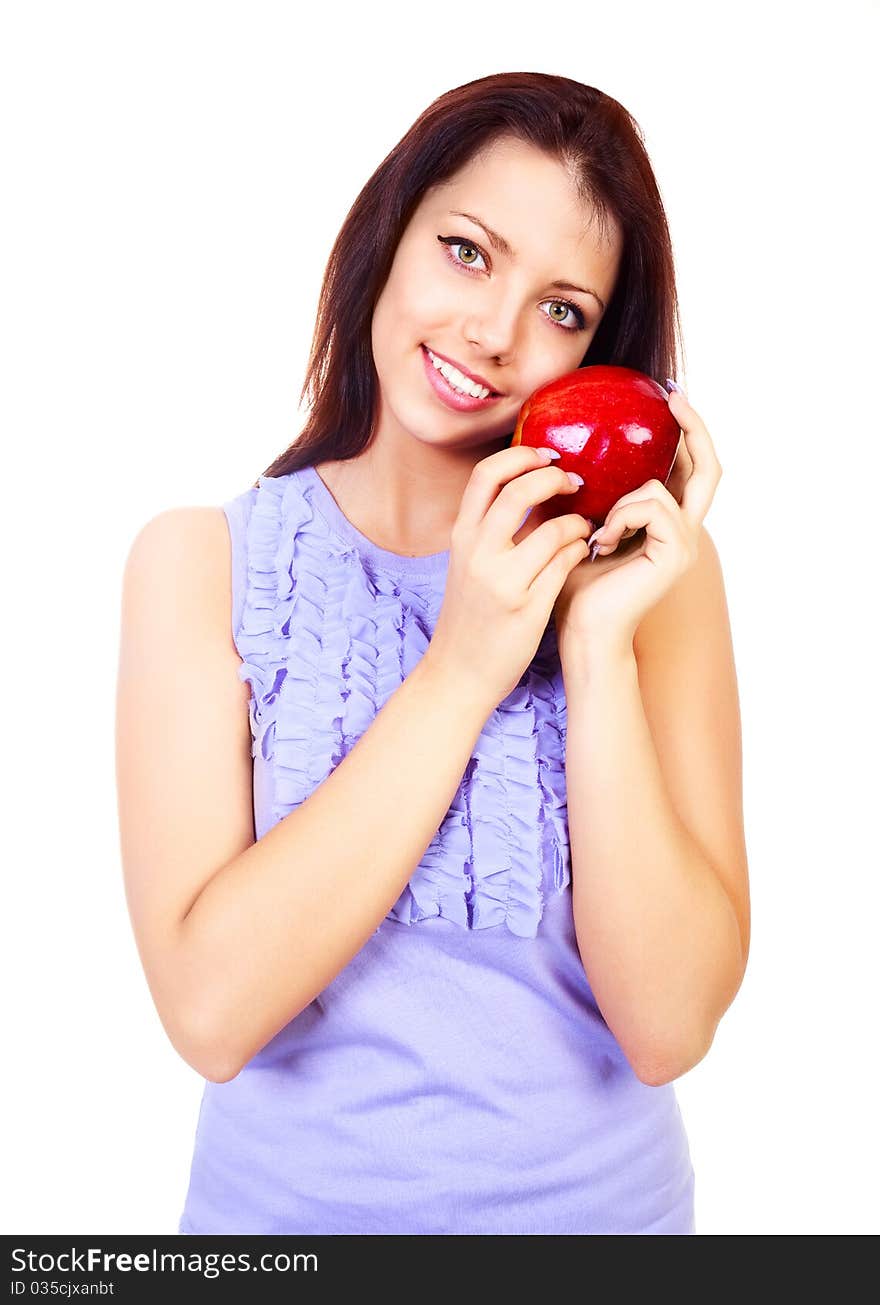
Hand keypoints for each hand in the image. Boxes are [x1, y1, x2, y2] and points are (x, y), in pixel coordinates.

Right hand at [425, 444, 591, 708]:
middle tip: (575, 482)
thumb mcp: (469, 564)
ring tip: (585, 525)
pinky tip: (583, 551)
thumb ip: (492, 529)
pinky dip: (581, 549)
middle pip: (520, 490)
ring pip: (553, 529)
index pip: (486, 474)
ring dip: (578, 521)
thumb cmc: (472, 615)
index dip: (520, 455)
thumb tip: (532, 486)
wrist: (459, 672)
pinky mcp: (527, 607)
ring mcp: (503, 581)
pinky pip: (566, 563)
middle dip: (554, 478)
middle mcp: (478, 553)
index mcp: (462, 537)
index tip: (546, 455)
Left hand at [547, 386, 721, 658]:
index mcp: (665, 521)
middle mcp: (685, 530)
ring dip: (620, 502)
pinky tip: (601, 543)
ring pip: (661, 489)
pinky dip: (620, 516)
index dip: (688, 430)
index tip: (668, 396)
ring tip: (596, 533)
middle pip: (709, 468)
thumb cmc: (573, 582)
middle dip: (695, 429)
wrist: (582, 630)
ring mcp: (685, 544)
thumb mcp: (578, 522)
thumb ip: (590, 489)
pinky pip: (651, 507)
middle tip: (674, 397)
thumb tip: (570, 445)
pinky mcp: (677, 554)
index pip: (689, 467)